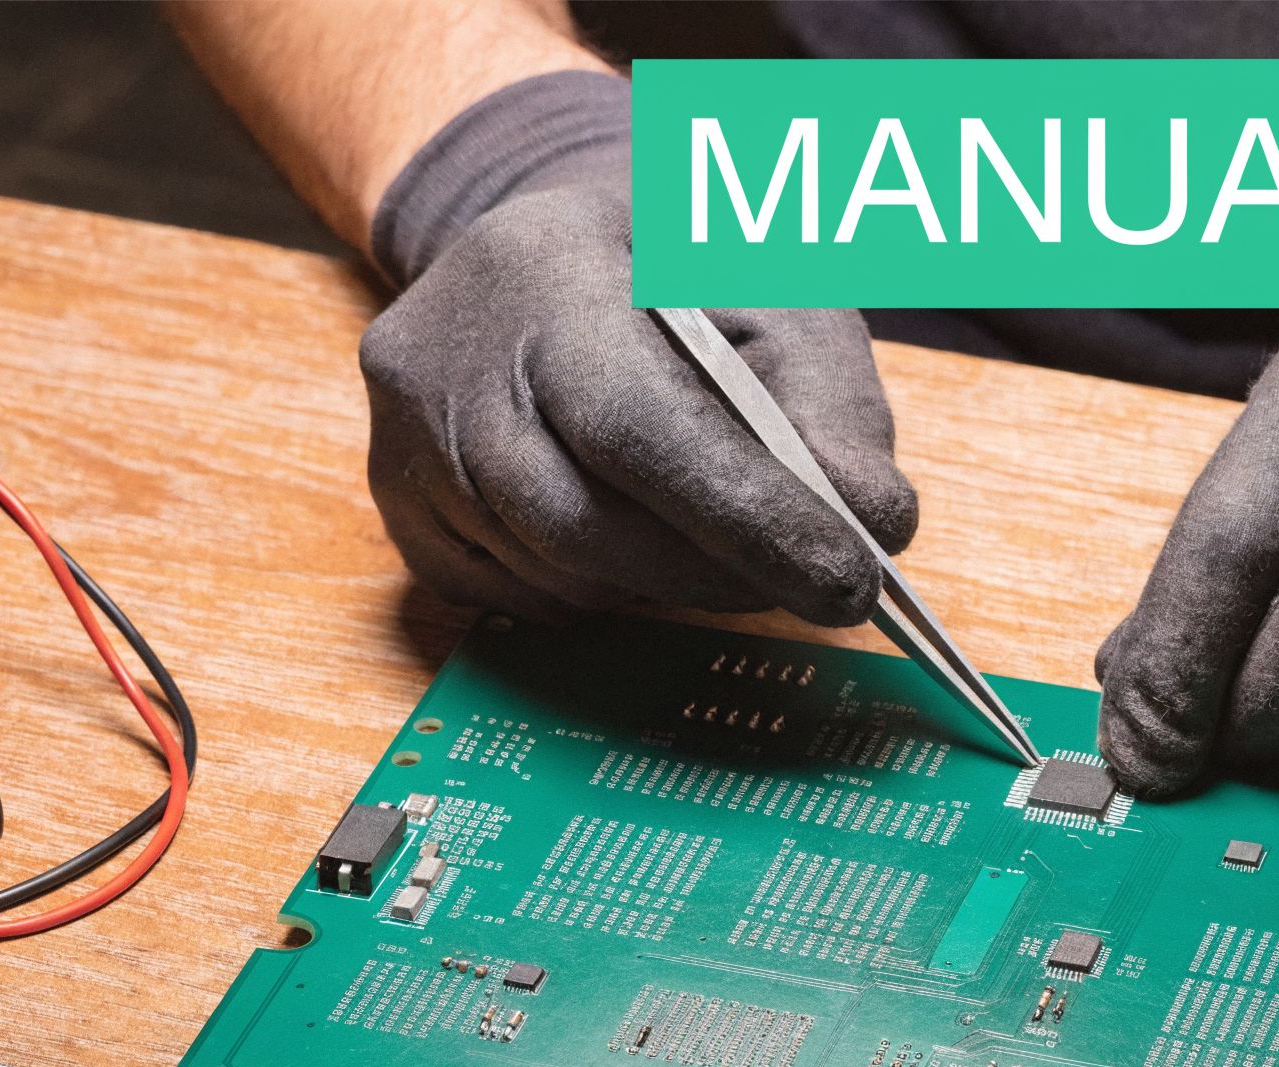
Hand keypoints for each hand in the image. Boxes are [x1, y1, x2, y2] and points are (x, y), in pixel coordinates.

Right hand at [360, 74, 913, 626]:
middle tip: (811, 582)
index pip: (640, 425)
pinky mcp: (397, 504)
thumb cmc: (671, 276)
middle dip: (715, 571)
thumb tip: (881, 524)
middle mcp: (447, 359)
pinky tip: (636, 545)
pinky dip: (593, 591)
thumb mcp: (773, 297)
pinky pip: (510, 595)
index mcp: (544, 271)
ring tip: (730, 553)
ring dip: (662, 584)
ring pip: (552, 572)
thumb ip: (832, 405)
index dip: (747, 515)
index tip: (847, 579)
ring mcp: (404, 439)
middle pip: (583, 522)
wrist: (535, 258)